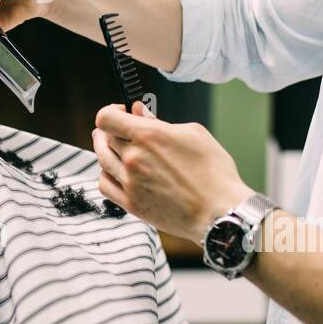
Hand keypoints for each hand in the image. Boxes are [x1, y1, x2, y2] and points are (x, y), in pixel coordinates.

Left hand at [91, 101, 255, 244]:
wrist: (220, 212)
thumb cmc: (214, 172)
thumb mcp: (193, 133)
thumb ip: (160, 122)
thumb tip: (139, 112)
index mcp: (147, 135)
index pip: (106, 117)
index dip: (112, 111)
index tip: (123, 113)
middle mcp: (133, 158)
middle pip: (104, 137)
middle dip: (112, 130)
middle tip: (124, 131)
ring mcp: (129, 182)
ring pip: (102, 159)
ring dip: (106, 150)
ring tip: (118, 148)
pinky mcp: (131, 204)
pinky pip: (105, 185)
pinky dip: (107, 175)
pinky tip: (117, 172)